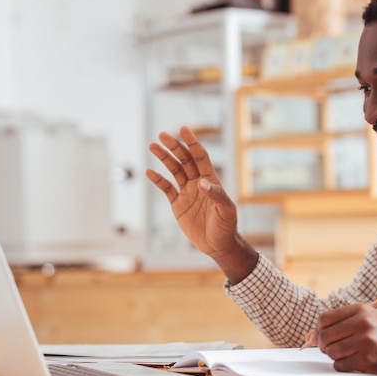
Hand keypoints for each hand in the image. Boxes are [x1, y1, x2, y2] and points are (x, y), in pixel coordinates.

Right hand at [146, 126, 257, 282]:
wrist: (218, 246)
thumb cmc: (227, 227)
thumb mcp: (226, 211)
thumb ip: (216, 195)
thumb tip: (202, 182)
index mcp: (211, 181)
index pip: (200, 157)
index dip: (192, 143)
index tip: (184, 129)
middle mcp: (198, 183)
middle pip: (184, 160)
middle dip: (174, 146)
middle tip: (162, 135)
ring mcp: (187, 193)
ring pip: (174, 170)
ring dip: (164, 158)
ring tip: (152, 146)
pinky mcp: (178, 204)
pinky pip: (166, 188)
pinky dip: (158, 180)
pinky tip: (149, 172)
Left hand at [316, 303, 376, 375]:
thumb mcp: (367, 321)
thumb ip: (341, 324)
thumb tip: (310, 336)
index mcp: (361, 309)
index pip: (324, 318)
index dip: (318, 329)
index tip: (319, 337)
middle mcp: (363, 322)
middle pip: (325, 335)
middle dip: (323, 345)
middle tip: (330, 349)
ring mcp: (365, 341)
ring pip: (331, 352)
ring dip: (335, 357)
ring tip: (347, 355)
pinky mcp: (367, 359)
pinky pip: (341, 365)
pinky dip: (343, 367)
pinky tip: (355, 363)